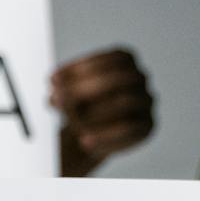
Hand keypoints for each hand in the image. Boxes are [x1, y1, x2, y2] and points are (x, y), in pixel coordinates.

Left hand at [51, 47, 155, 177]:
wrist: (90, 136)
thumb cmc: (80, 108)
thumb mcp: (67, 97)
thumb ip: (63, 93)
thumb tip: (56, 95)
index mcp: (123, 60)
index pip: (105, 58)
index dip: (78, 69)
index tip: (52, 81)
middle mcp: (139, 77)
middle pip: (117, 77)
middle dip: (83, 88)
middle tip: (57, 100)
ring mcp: (146, 101)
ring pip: (125, 102)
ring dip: (95, 112)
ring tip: (72, 124)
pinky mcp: (148, 126)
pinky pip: (130, 129)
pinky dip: (105, 136)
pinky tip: (85, 142)